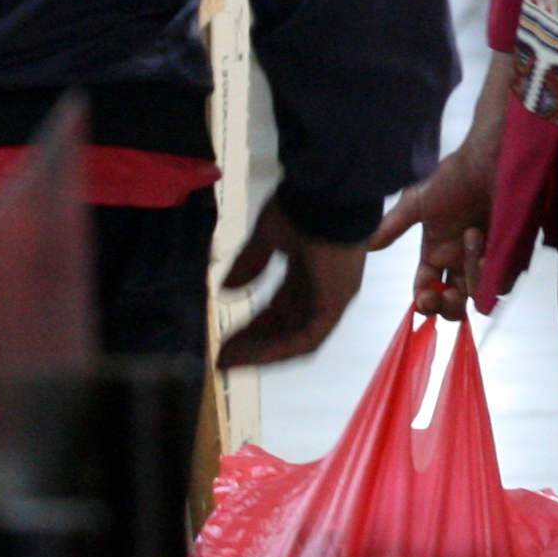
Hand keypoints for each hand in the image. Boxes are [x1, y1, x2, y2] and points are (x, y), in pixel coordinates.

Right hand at [216, 199, 367, 366]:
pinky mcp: (335, 305)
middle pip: (285, 327)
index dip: (252, 325)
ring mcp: (332, 299)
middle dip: (253, 344)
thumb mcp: (268, 236)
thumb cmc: (303, 207)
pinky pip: (305, 339)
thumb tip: (227, 289)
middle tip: (223, 357)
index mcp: (310, 270)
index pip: (279, 308)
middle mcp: (324, 289)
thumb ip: (250, 264)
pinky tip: (248, 355)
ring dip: (261, 352)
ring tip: (229, 361)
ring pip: (294, 339)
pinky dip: (276, 350)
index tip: (225, 339)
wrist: (327, 195)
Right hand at [371, 142, 495, 322]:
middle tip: (446, 294)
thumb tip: (369, 246)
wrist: (490, 161)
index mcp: (437, 253)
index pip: (427, 290)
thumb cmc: (454, 178)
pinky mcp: (509, 255)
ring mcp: (485, 260)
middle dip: (446, 307)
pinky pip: (503, 283)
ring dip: (472, 280)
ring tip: (474, 239)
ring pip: (477, 296)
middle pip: (452, 304)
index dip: (424, 301)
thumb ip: (394, 226)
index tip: (424, 299)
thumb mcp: (417, 201)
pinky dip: (494, 277)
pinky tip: (489, 254)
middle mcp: (460, 261)